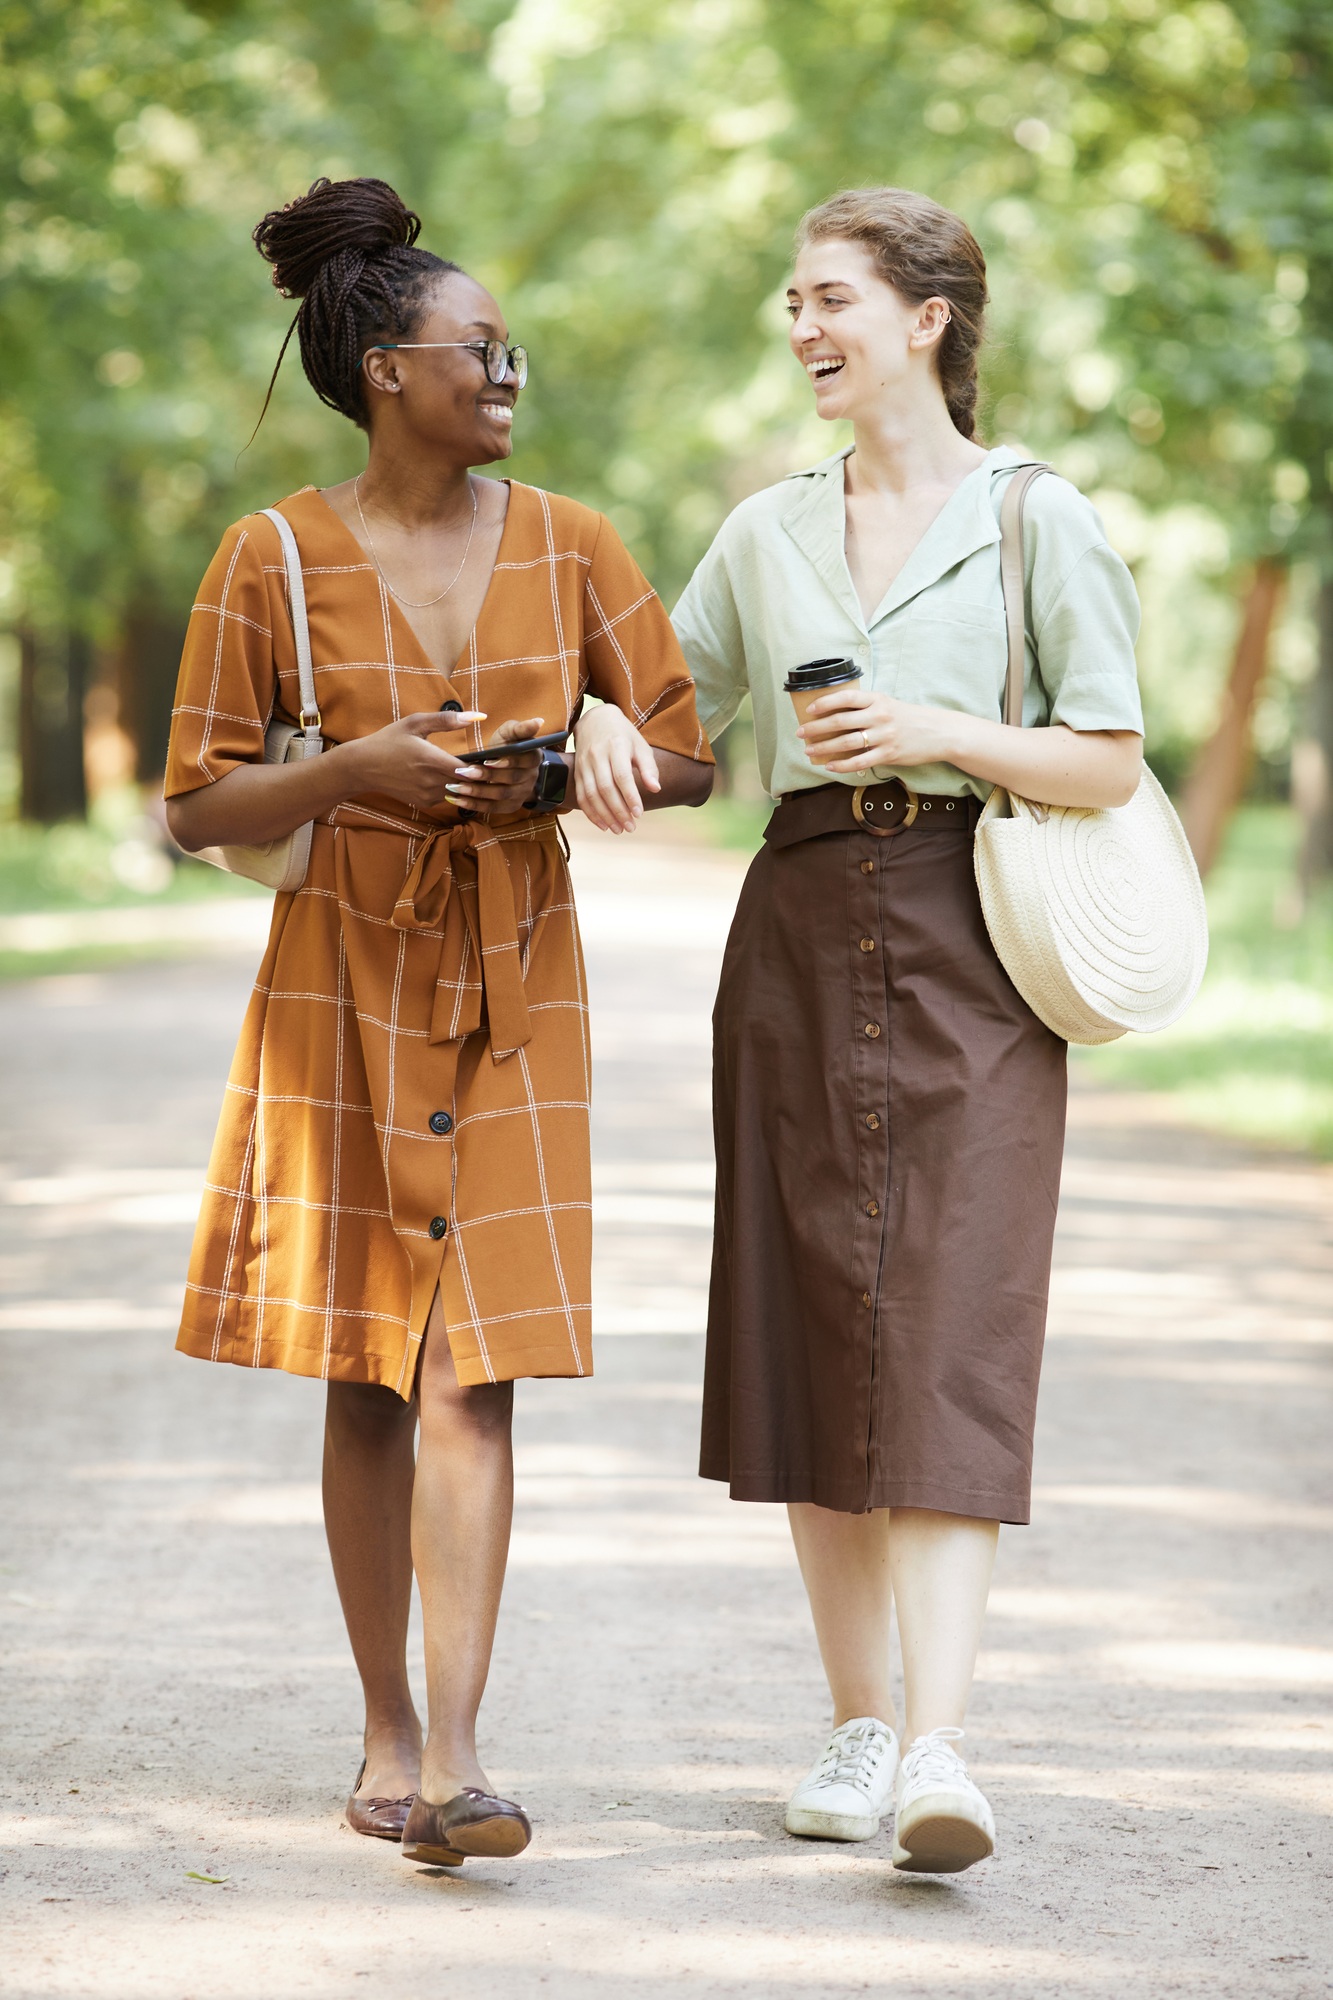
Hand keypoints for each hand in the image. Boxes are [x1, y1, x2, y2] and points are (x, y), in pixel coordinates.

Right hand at [337, 710, 487, 809]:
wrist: (364, 766)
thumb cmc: (390, 740)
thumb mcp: (415, 723)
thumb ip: (447, 720)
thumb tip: (478, 716)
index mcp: (431, 760)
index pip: (469, 771)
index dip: (481, 766)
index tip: (487, 758)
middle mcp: (430, 781)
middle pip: (466, 784)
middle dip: (476, 775)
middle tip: (482, 763)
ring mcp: (426, 794)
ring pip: (457, 791)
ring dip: (462, 782)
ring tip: (464, 768)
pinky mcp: (423, 802)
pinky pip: (444, 796)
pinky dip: (448, 787)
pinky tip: (443, 776)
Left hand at [441, 715, 547, 816]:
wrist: (506, 763)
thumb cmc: (506, 744)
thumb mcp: (511, 732)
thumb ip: (521, 728)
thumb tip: (538, 721)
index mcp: (533, 758)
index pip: (524, 761)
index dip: (507, 762)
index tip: (487, 760)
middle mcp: (531, 778)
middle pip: (510, 780)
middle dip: (486, 777)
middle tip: (463, 772)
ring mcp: (521, 794)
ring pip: (500, 796)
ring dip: (477, 792)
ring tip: (455, 787)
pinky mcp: (510, 806)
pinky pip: (492, 808)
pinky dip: (474, 805)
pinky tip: (456, 799)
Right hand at [573, 704, 660, 832]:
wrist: (594, 720)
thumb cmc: (623, 735)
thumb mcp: (640, 745)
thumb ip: (648, 767)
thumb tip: (656, 789)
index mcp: (616, 746)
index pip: (622, 775)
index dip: (630, 796)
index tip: (639, 814)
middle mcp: (597, 755)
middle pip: (605, 788)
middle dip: (618, 811)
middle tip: (631, 827)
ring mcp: (584, 764)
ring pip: (591, 794)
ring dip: (604, 815)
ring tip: (618, 829)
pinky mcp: (577, 772)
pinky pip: (581, 796)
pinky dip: (590, 813)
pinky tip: (603, 825)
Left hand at [798, 688, 956, 773]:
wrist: (939, 732)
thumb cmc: (909, 718)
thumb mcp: (888, 704)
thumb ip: (866, 708)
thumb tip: (836, 715)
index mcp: (878, 700)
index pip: (847, 698)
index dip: (825, 703)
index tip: (809, 709)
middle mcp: (880, 716)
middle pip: (841, 721)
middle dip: (817, 728)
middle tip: (801, 733)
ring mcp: (884, 736)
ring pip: (847, 742)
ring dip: (825, 747)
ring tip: (810, 751)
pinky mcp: (889, 754)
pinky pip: (860, 761)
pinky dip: (842, 764)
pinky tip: (830, 766)